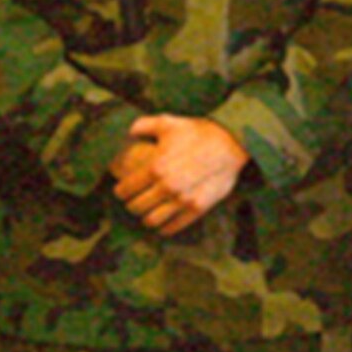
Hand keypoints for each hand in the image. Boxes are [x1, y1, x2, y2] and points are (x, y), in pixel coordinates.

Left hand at [111, 116, 248, 235]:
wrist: (231, 143)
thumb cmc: (197, 132)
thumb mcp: (167, 123)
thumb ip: (141, 126)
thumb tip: (125, 131)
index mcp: (155, 167)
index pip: (126, 190)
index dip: (120, 191)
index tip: (121, 191)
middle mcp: (167, 187)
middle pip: (136, 207)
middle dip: (131, 204)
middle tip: (133, 201)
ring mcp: (183, 200)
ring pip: (151, 221)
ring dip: (146, 217)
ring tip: (147, 212)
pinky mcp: (198, 209)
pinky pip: (173, 227)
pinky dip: (164, 227)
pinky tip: (162, 222)